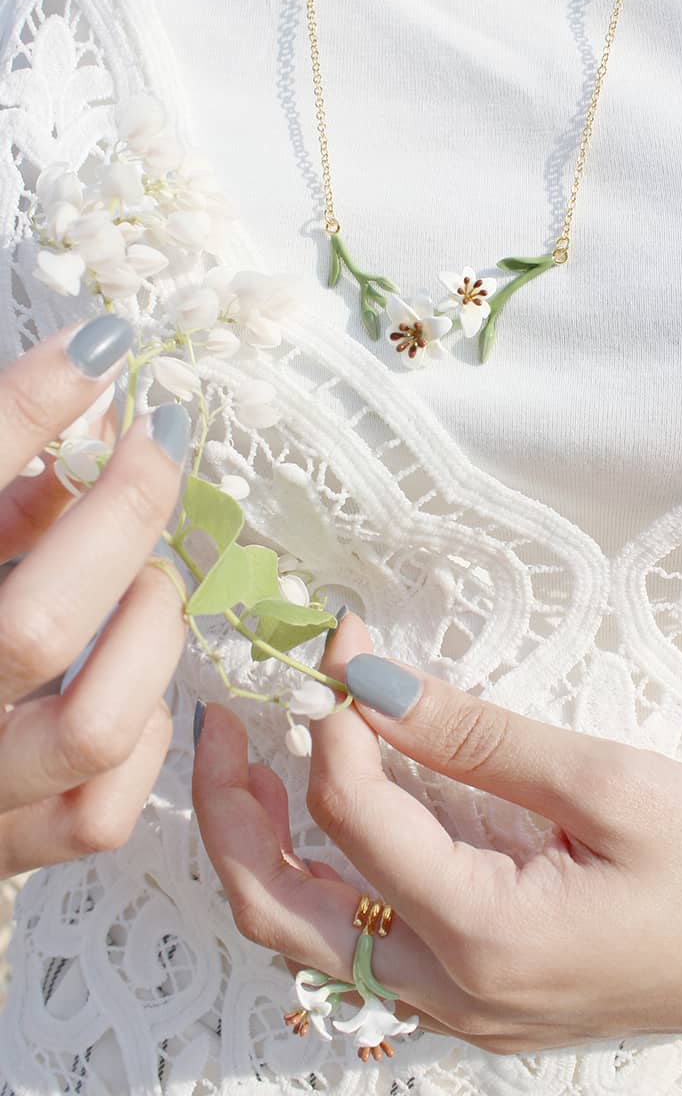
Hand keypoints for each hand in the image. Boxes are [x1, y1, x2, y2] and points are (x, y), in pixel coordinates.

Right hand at [0, 316, 188, 877]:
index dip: (29, 409)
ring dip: (149, 637)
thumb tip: (92, 402)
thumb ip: (0, 480)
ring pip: (93, 727)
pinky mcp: (7, 848)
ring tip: (150, 583)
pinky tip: (138, 685)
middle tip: (151, 458)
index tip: (107, 348)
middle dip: (120, 526)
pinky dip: (147, 737)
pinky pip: (102, 809)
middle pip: (36, 627)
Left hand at [193, 609, 681, 1053]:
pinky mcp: (481, 993)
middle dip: (231, 812)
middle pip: (280, 910)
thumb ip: (469, 733)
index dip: (332, 717)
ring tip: (255, 763)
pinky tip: (335, 815)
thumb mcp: (603, 781)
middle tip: (223, 724)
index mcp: (484, 937)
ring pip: (310, 938)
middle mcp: (454, 990)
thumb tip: (365, 680)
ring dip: (266, 849)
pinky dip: (325, 876)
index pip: (351, 815)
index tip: (339, 646)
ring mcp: (463, 1005)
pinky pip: (364, 943)